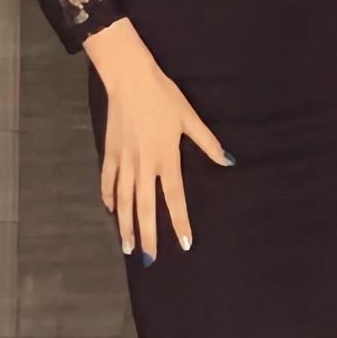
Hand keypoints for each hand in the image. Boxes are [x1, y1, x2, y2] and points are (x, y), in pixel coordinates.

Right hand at [82, 19, 230, 261]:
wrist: (129, 78)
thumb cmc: (163, 96)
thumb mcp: (189, 118)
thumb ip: (208, 143)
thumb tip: (229, 161)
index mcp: (166, 158)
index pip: (174, 198)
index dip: (180, 222)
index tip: (184, 244)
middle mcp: (144, 165)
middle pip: (145, 207)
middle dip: (147, 235)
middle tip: (148, 259)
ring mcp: (124, 160)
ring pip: (123, 200)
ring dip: (125, 224)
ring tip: (127, 246)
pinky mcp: (110, 152)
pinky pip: (108, 180)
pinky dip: (109, 197)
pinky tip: (111, 210)